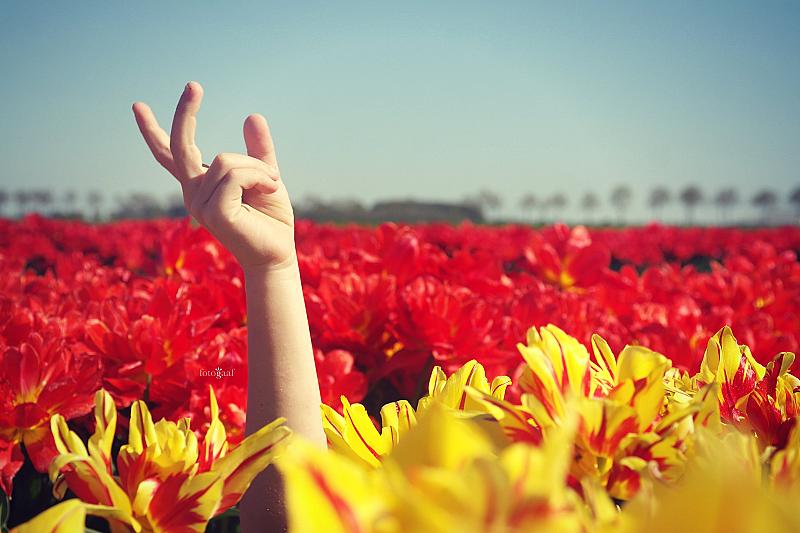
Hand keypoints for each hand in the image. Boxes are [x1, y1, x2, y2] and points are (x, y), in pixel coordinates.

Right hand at [132, 81, 295, 271]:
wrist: (277, 253)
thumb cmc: (270, 218)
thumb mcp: (265, 175)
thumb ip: (257, 150)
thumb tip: (251, 115)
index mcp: (200, 185)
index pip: (169, 155)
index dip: (153, 131)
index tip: (137, 107)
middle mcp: (193, 193)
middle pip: (180, 146)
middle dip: (185, 113)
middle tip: (192, 84)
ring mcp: (199, 205)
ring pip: (226, 160)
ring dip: (257, 167)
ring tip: (271, 184)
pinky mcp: (213, 213)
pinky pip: (234, 175)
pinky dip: (258, 177)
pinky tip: (270, 190)